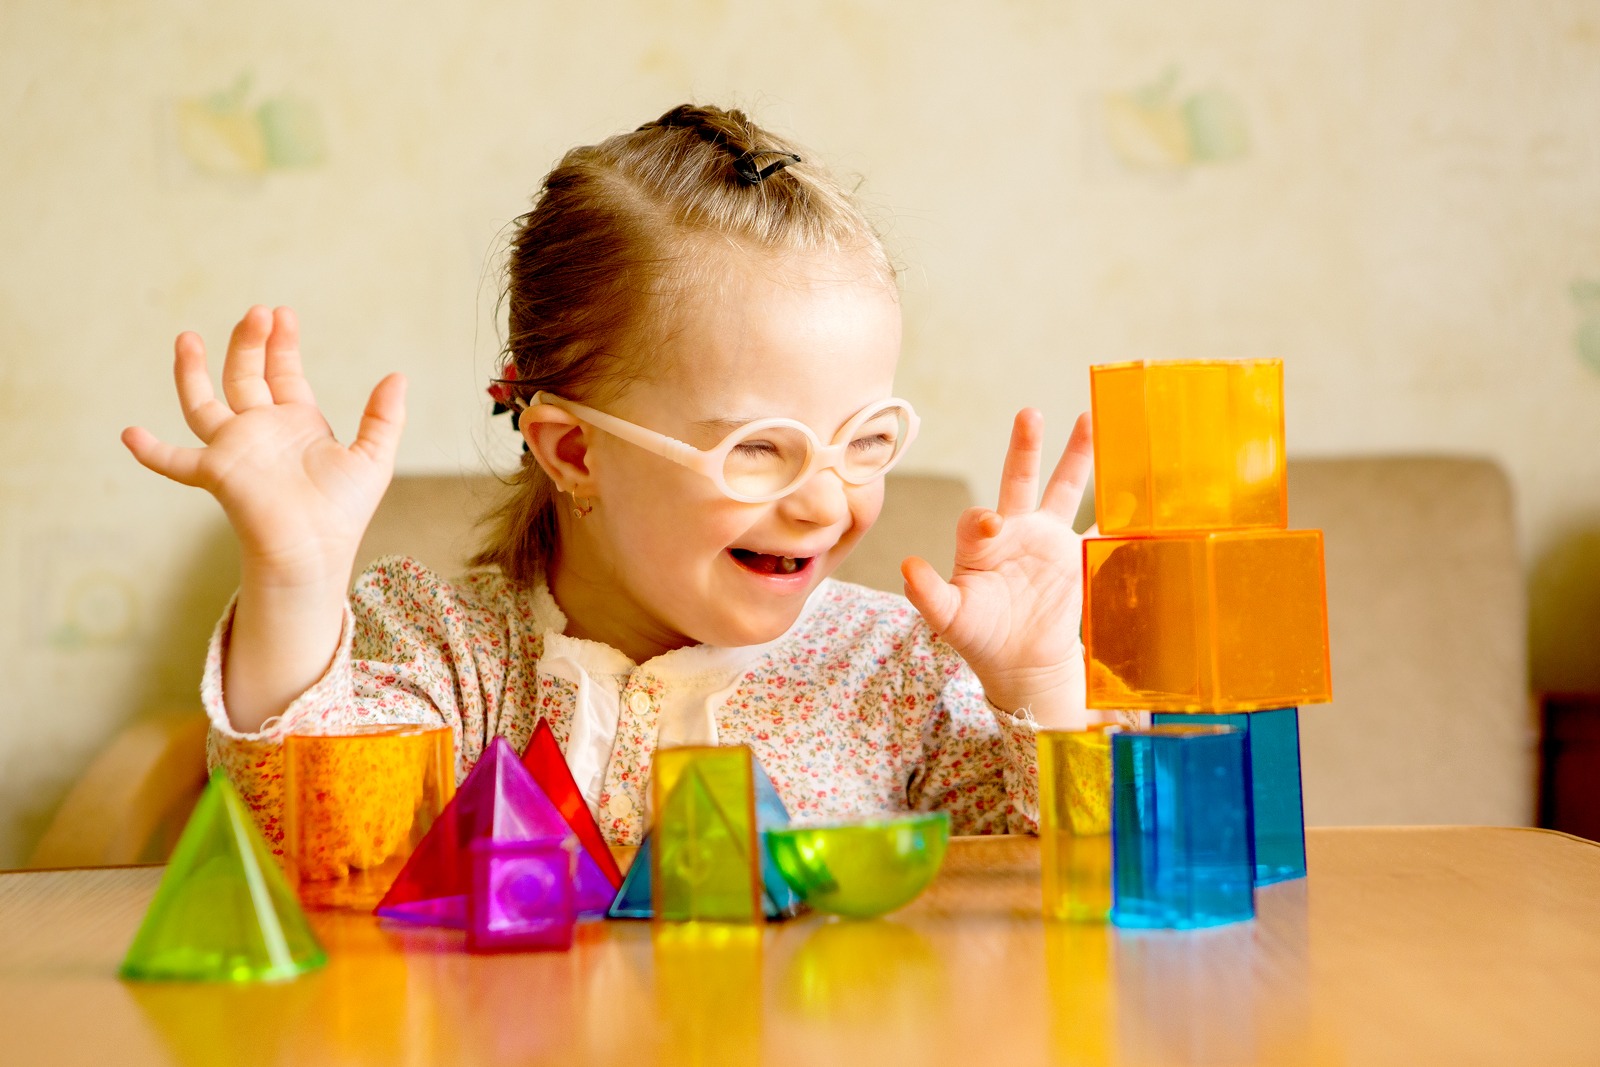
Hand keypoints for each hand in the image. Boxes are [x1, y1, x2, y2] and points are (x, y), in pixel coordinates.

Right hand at [122, 306, 406, 587]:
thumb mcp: (372, 458)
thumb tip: (399, 376)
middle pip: (245, 376)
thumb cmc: (343, 512)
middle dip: (250, 343)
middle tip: (258, 312)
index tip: (282, 313)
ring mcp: (235, 449)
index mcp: (297, 423)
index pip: (283, 372)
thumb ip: (384, 418)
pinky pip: (175, 462)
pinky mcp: (217, 473)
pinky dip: (151, 452)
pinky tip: (129, 435)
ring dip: (193, 372)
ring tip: (188, 338)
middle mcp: (261, 430)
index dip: (281, 344)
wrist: (318, 551)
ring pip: (203, 402)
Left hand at [902, 409, 1091, 723]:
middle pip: (1019, 480)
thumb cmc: (980, 636)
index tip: (991, 524)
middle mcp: (1014, 530)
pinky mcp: (1077, 556)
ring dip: (1076, 455)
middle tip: (1028, 414)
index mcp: (980, 542)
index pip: (978, 518)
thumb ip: (928, 594)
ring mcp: (1048, 539)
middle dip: (1024, 448)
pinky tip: (1135, 487)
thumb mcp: (950, 618)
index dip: (982, 518)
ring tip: (1087, 417)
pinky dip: (1119, 513)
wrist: (1021, 661)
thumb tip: (907, 566)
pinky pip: (1101, 529)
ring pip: (1063, 488)